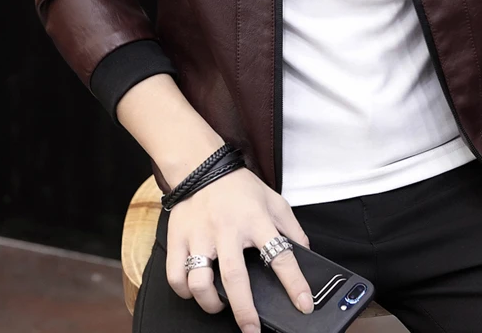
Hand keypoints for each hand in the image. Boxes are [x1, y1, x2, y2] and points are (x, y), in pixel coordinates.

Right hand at [165, 167, 313, 332]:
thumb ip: (292, 228)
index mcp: (256, 220)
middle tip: (252, 329)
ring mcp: (200, 235)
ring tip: (219, 305)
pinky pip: (176, 276)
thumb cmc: (240, 187)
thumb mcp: (274, 201)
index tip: (303, 305)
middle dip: (245, 310)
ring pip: (200, 282)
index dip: (294, 284)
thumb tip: (306, 255)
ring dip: (210, 303)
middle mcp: (228, 230)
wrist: (201, 165)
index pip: (280, 255)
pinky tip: (195, 290)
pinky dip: (184, 291)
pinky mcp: (178, 238)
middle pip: (235, 278)